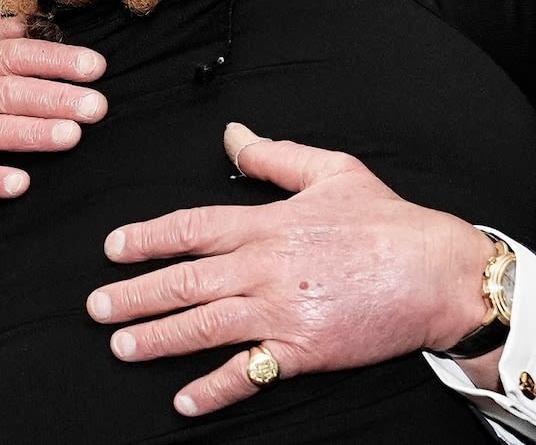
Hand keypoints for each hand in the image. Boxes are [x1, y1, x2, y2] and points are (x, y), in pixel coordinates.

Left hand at [85, 123, 495, 416]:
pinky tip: (183, 399)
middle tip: (97, 306)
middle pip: (184, 281)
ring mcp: (281, 312)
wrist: (438, 273)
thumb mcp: (331, 170)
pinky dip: (212, 389)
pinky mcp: (302, 351)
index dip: (147, 238)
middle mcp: (265, 268)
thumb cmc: (388, 221)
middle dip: (134, 294)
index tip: (113, 248)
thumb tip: (232, 136)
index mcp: (268, 223)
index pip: (191, 229)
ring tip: (121, 346)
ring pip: (203, 326)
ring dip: (157, 338)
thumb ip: (273, 156)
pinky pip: (246, 374)